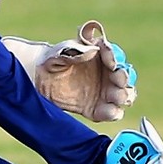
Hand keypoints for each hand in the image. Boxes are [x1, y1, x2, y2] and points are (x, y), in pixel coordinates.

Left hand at [2, 20, 136, 121]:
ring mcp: (103, 92)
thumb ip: (77, 51)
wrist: (38, 78)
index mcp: (101, 55)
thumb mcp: (61, 52)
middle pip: (124, 77)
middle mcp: (107, 73)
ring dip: (122, 96)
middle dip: (123, 78)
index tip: (111, 62)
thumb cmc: (51, 59)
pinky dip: (112, 113)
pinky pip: (110, 112)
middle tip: (117, 80)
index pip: (115, 55)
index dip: (115, 58)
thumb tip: (93, 51)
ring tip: (114, 96)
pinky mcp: (95, 108)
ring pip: (123, 95)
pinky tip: (109, 111)